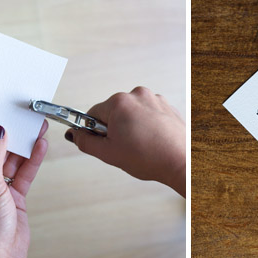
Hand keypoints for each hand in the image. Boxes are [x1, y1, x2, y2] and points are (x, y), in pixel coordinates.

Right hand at [66, 87, 184, 196]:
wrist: (181, 162)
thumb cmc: (150, 158)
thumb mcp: (109, 154)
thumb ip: (86, 143)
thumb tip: (75, 135)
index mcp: (119, 103)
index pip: (93, 114)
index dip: (94, 132)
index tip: (102, 143)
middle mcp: (136, 95)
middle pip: (113, 113)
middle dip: (115, 130)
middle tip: (125, 149)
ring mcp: (154, 99)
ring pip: (132, 115)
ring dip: (131, 129)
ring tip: (141, 147)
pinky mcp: (166, 106)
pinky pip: (148, 116)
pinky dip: (147, 127)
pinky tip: (152, 142)